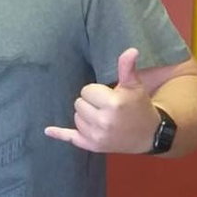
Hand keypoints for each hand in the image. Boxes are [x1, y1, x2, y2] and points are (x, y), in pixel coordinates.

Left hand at [44, 48, 159, 153]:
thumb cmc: (139, 107)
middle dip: (90, 103)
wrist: (148, 135)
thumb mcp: (134, 86)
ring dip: (85, 115)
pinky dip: (59, 134)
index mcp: (112, 104)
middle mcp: (103, 121)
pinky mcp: (91, 145)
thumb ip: (127, 68)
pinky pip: (70, 137)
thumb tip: (130, 50)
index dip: (97, 92)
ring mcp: (96, 136)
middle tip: (106, 108)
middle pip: (79, 103)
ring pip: (76, 117)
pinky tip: (48, 130)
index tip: (109, 96)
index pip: (87, 90)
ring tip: (103, 117)